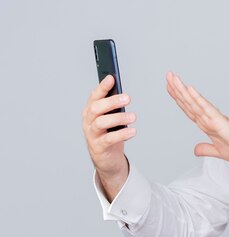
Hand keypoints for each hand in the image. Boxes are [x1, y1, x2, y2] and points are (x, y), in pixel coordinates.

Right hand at [82, 75, 135, 199]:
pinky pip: (108, 139)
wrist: (107, 158)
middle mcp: (88, 121)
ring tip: (133, 116)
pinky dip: (122, 134)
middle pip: (97, 108)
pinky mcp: (98, 147)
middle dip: (112, 101)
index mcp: (91, 110)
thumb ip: (114, 107)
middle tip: (128, 98)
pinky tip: (133, 131)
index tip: (112, 78)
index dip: (102, 87)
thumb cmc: (110, 133)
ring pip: (101, 122)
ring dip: (118, 118)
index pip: (95, 96)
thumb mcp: (112, 118)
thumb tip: (123, 94)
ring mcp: (91, 134)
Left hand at [166, 72, 228, 170]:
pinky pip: (206, 109)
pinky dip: (197, 99)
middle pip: (189, 103)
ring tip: (173, 78)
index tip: (170, 87)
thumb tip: (195, 150)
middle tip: (168, 75)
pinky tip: (190, 89)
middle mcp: (209, 119)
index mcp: (207, 125)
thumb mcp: (218, 152)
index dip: (178, 99)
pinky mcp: (220, 121)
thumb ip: (206, 149)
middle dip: (177, 89)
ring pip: (195, 103)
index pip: (189, 109)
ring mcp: (214, 119)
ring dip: (183, 90)